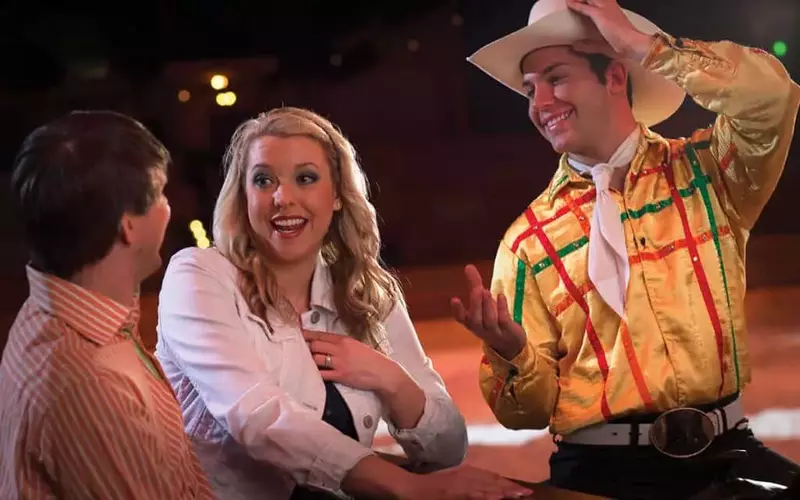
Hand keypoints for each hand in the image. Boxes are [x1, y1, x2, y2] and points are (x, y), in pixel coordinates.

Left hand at [303, 330, 403, 393]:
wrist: (382, 372)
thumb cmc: (370, 359)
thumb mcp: (356, 345)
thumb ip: (341, 344)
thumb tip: (326, 344)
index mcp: (344, 340)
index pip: (321, 335)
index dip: (307, 334)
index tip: (298, 333)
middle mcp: (340, 349)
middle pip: (315, 345)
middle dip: (307, 348)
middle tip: (302, 351)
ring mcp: (340, 363)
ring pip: (316, 359)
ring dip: (311, 361)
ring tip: (308, 363)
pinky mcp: (341, 375)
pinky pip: (322, 374)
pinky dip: (316, 374)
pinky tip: (314, 374)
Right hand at [402, 464, 532, 499]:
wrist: (411, 487)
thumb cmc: (429, 487)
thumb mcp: (451, 481)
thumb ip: (465, 484)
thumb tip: (478, 486)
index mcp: (465, 472)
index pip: (490, 477)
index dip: (505, 482)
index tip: (519, 488)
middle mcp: (465, 475)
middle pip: (492, 480)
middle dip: (510, 487)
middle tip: (527, 492)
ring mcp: (461, 483)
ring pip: (487, 486)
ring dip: (504, 490)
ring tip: (519, 494)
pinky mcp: (455, 491)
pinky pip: (475, 494)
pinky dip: (487, 494)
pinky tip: (498, 497)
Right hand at [450, 265, 525, 360]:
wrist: (510, 342)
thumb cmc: (492, 319)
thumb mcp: (482, 303)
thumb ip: (475, 285)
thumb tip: (468, 266)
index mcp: (471, 322)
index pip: (461, 318)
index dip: (457, 310)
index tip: (454, 299)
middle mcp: (480, 328)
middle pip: (475, 318)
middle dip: (475, 303)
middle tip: (477, 289)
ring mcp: (494, 331)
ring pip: (489, 320)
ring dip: (487, 305)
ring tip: (486, 291)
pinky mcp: (507, 330)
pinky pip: (503, 320)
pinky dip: (501, 308)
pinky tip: (500, 296)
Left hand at [565, 0, 655, 61]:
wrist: (633, 42)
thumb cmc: (623, 44)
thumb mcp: (603, 44)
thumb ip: (590, 45)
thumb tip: (576, 46)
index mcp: (612, 10)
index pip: (599, 1)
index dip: (590, 2)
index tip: (580, 2)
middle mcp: (609, 6)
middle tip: (572, 0)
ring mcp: (604, 8)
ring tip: (570, 0)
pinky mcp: (600, 14)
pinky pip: (584, 7)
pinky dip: (576, 5)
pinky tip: (569, 3)